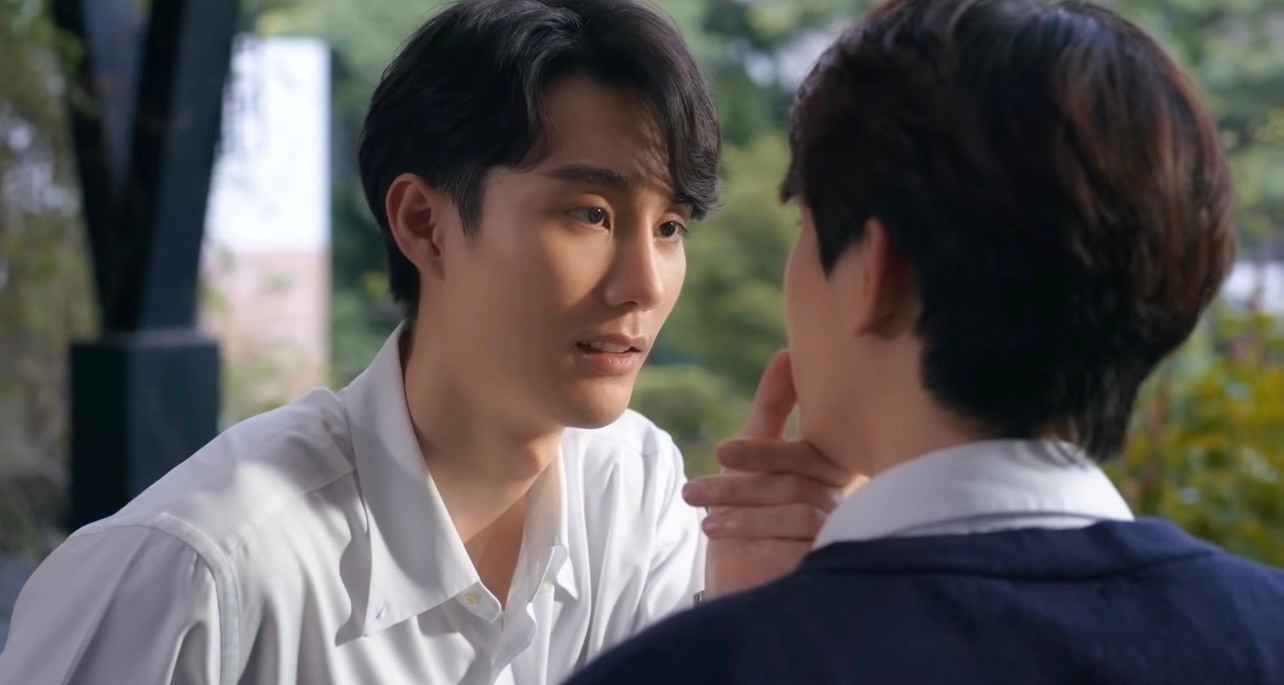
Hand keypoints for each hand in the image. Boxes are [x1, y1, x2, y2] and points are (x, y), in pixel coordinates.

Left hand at [683, 351, 862, 597]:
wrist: (743, 595)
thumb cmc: (752, 521)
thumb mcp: (754, 464)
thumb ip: (774, 409)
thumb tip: (789, 354)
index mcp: (831, 470)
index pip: (808, 446)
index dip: (765, 448)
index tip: (722, 451)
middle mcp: (845, 499)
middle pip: (799, 472)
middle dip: (745, 473)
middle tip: (698, 483)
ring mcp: (842, 531)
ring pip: (795, 501)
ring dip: (740, 503)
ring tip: (699, 510)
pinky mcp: (831, 560)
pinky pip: (797, 535)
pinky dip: (752, 529)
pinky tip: (718, 532)